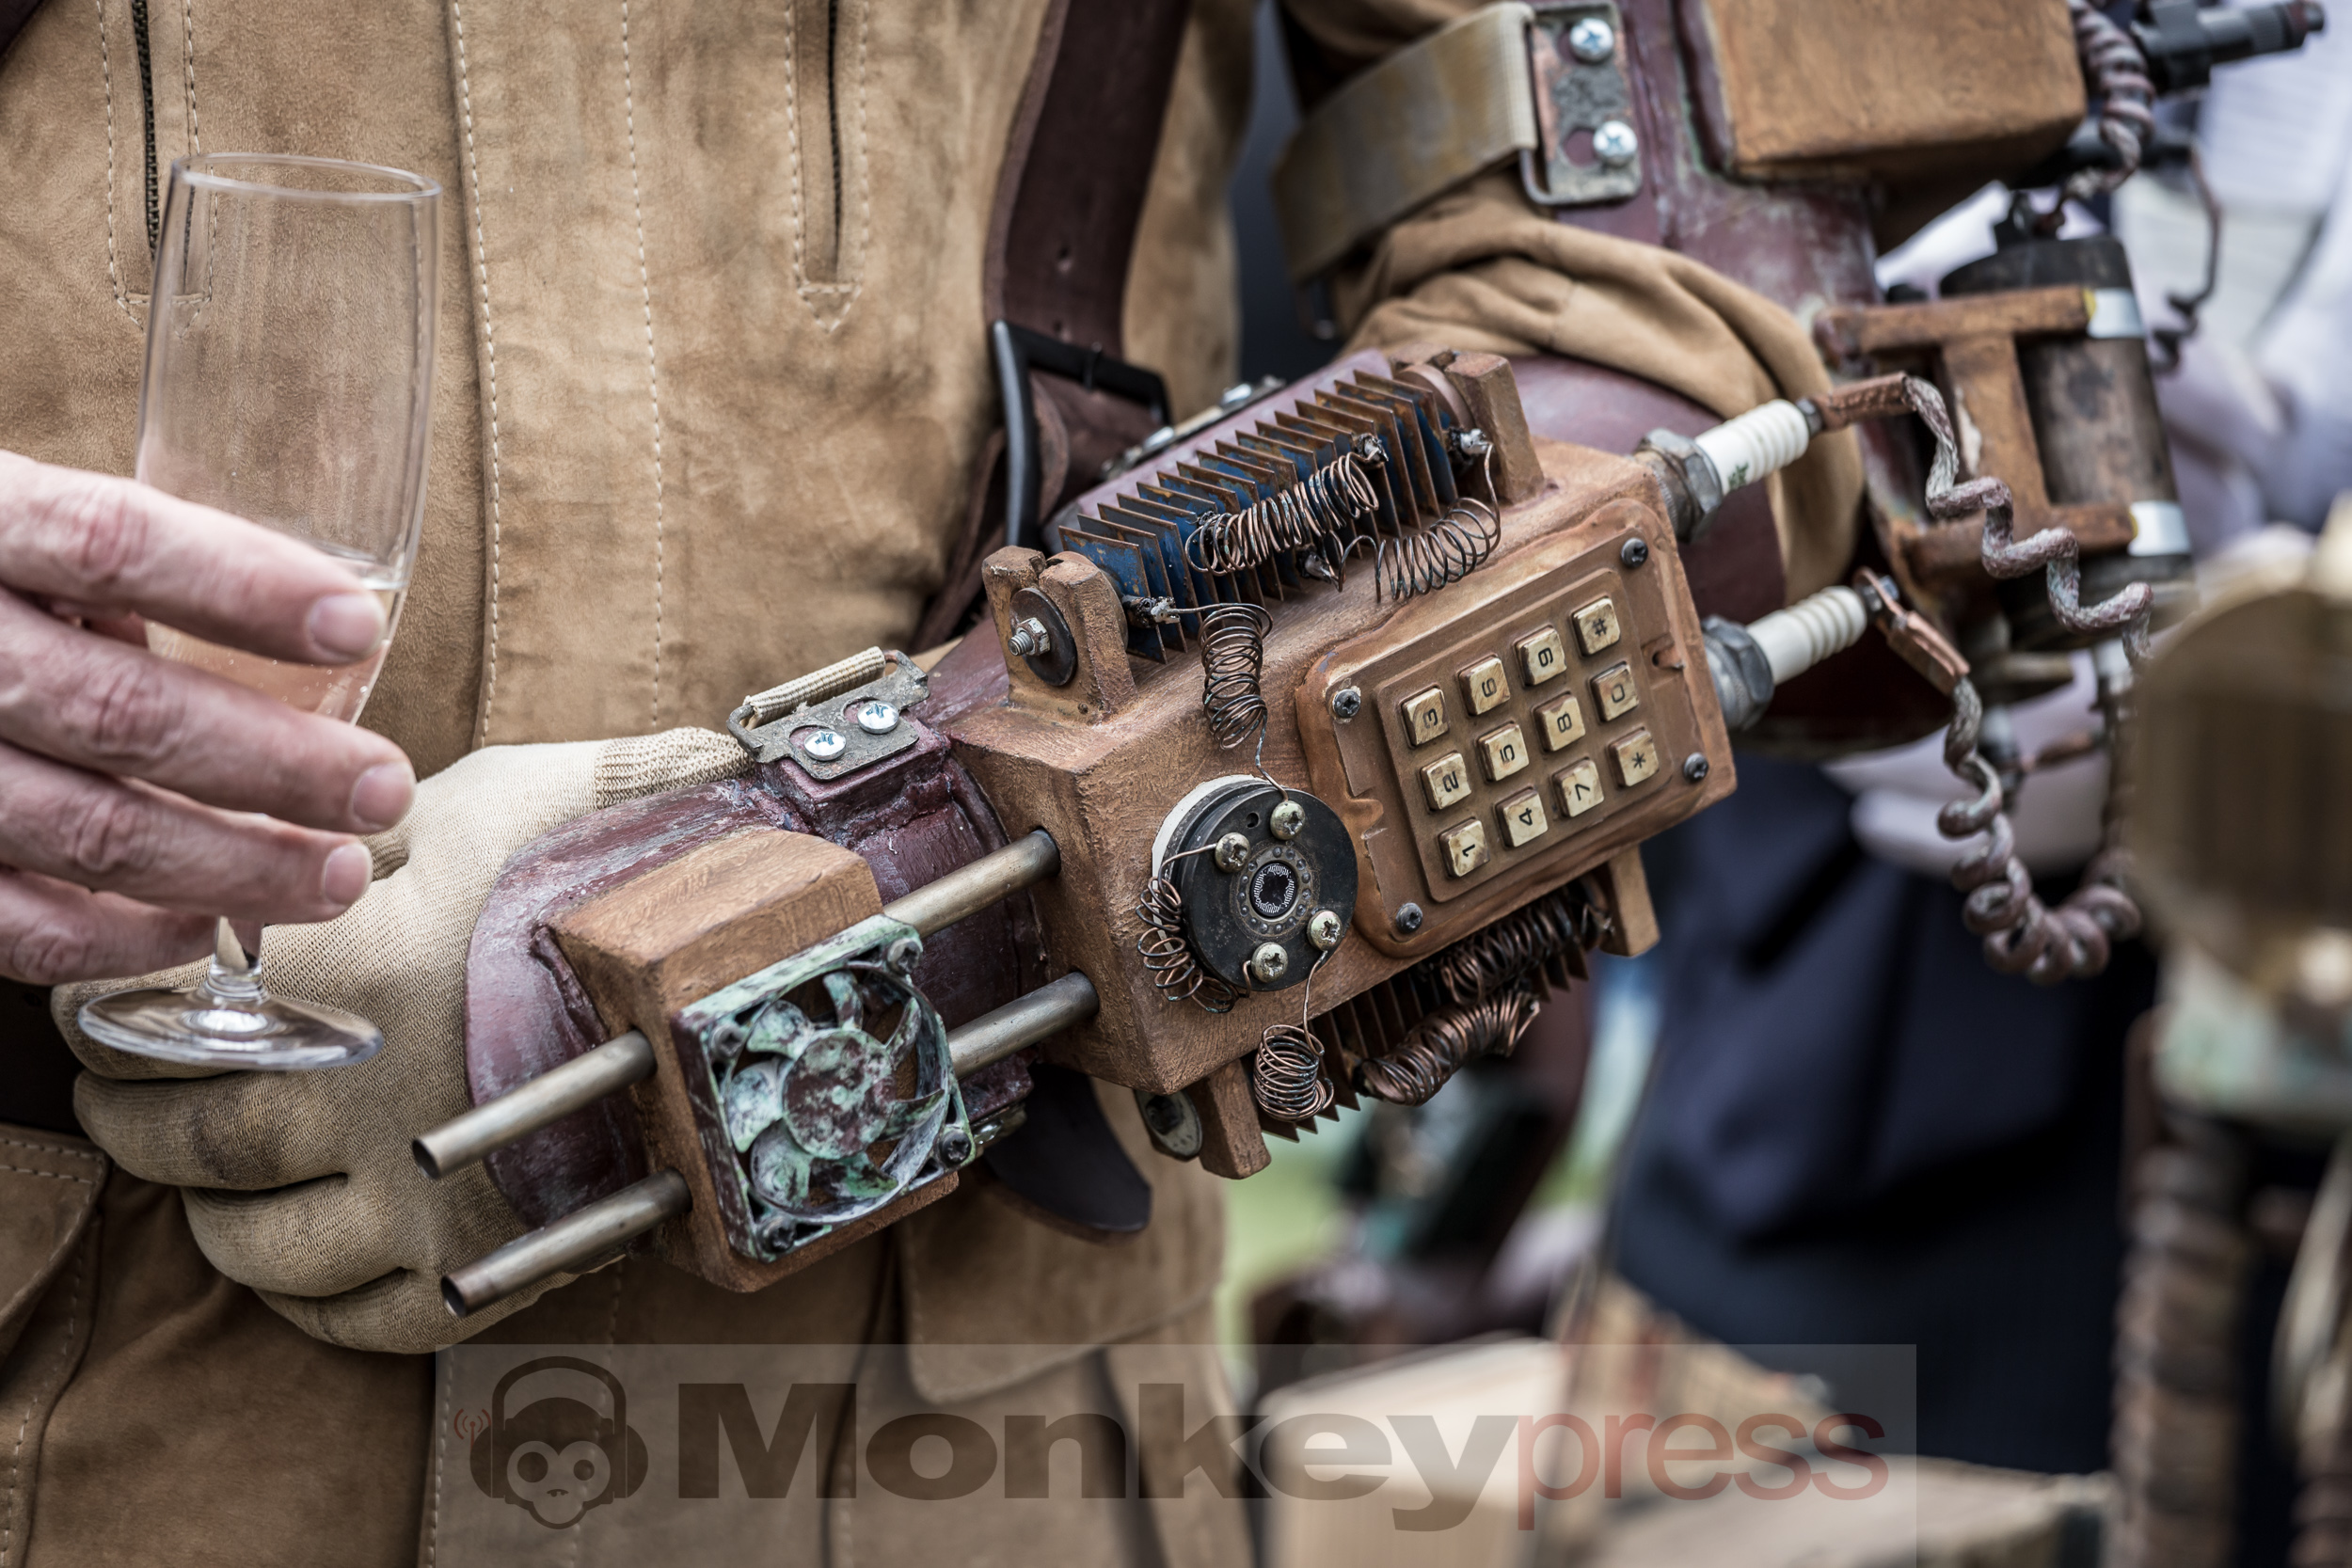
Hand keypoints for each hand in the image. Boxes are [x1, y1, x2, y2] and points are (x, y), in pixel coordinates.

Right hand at [0, 450, 415, 984]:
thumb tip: (308, 637)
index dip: (241, 587)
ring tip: (336, 873)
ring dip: (237, 865)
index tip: (357, 624)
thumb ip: (112, 564)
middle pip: (124, 712)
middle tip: (382, 787)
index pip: (108, 543)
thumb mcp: (8, 520)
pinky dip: (128, 937)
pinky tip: (207, 927)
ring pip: (91, 833)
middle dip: (279, 764)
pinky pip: (21, 925)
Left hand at [59, 729, 752, 1350]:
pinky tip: (301, 1248)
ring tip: (204, 1174)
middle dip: (128, 1114)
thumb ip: (368, 819)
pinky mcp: (487, 1263)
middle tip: (124, 1085)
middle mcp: (364, 1097)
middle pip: (180, 1140)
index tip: (98, 1000)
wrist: (761, 952)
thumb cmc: (620, 853)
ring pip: (248, 1245)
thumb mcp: (485, 796)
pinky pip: (355, 1320)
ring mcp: (427, 1194)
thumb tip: (289, 827)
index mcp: (346, 972)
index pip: (149, 1014)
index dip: (101, 1009)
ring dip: (202, 1214)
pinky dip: (303, 1300)